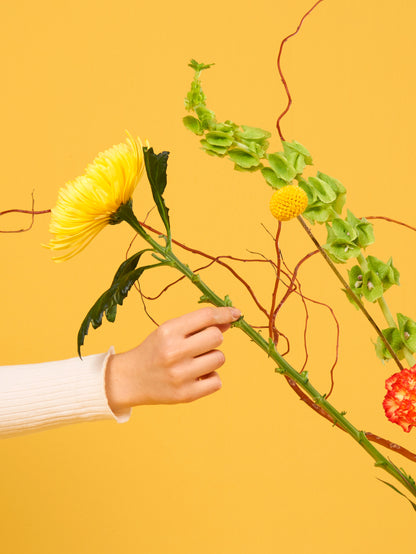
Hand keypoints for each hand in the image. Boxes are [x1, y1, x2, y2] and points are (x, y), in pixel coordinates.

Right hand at [105, 306, 240, 412]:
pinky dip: (210, 378)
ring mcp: (180, 375)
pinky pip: (217, 381)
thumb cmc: (154, 351)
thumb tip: (229, 321)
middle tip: (200, 344)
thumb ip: (197, 325)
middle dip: (213, 338)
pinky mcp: (186, 395)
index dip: (225, 313)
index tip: (236, 313)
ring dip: (212, 358)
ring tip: (194, 362)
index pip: (206, 316)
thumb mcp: (169, 331)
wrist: (130, 379)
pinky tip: (196, 377)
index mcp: (168, 331)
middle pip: (216, 337)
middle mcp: (174, 352)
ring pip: (219, 358)